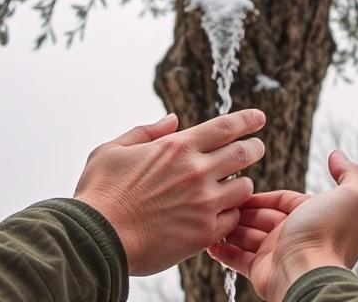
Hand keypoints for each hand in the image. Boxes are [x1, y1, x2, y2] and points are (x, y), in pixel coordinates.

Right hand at [74, 109, 265, 275]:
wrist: (98, 239)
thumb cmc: (100, 194)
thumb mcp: (113, 150)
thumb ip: (145, 132)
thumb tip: (172, 119)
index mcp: (178, 147)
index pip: (226, 126)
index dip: (247, 119)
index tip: (259, 118)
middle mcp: (197, 171)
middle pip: (243, 153)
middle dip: (255, 148)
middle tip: (257, 147)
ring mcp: (204, 203)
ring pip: (244, 188)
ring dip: (242, 184)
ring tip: (236, 186)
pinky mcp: (204, 233)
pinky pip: (233, 219)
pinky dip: (230, 214)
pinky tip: (221, 214)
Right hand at [207, 150, 357, 300]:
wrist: (308, 274)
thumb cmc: (328, 234)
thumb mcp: (352, 196)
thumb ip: (350, 173)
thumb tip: (336, 155)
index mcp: (315, 217)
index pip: (284, 200)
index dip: (264, 194)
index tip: (244, 186)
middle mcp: (297, 235)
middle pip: (263, 216)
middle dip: (243, 208)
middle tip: (222, 198)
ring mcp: (278, 254)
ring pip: (248, 235)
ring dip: (231, 225)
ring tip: (212, 214)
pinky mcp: (261, 271)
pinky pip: (238, 258)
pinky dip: (224, 250)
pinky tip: (211, 240)